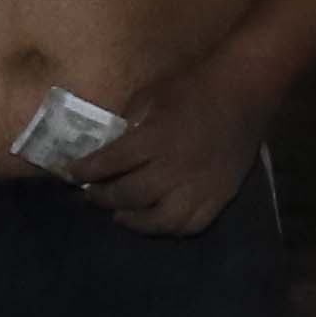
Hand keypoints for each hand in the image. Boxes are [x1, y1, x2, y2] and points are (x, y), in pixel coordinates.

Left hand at [77, 71, 268, 235]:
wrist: (244, 91)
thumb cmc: (192, 87)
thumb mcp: (150, 95)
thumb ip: (127, 122)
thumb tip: (108, 145)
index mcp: (154, 139)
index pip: (110, 163)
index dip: (85, 171)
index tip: (72, 174)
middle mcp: (174, 169)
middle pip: (129, 195)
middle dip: (103, 197)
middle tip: (91, 195)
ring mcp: (199, 187)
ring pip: (159, 220)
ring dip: (133, 221)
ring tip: (120, 215)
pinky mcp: (219, 196)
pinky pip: (192, 225)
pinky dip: (169, 228)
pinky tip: (157, 221)